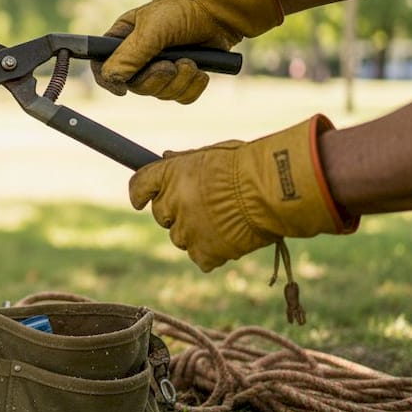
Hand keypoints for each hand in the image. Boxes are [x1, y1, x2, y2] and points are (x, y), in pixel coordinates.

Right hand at [93, 0, 282, 102]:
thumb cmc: (182, 12)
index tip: (122, 90)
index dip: (108, 81)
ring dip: (179, 81)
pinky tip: (200, 71)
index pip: (102, 66)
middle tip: (171, 66)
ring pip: (160, 94)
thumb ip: (131, 54)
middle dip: (156, 80)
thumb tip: (111, 78)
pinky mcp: (182, 78)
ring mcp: (160, 68)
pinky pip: (181, 97)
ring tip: (191, 62)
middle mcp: (138, 56)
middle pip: (135, 86)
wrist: (219, 13)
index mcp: (123, 39)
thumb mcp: (153, 29)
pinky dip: (192, 86)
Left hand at [129, 115, 357, 271]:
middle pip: (160, 214)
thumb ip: (186, 160)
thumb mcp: (213, 152)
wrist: (272, 190)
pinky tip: (229, 240)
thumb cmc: (248, 165)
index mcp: (170, 174)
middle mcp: (172, 203)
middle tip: (201, 206)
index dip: (140, 194)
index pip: (139, 186)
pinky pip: (200, 258)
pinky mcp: (205, 252)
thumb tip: (165, 158)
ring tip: (222, 221)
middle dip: (175, 211)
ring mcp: (187, 230)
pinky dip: (211, 252)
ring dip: (194, 232)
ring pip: (179, 237)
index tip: (141, 199)